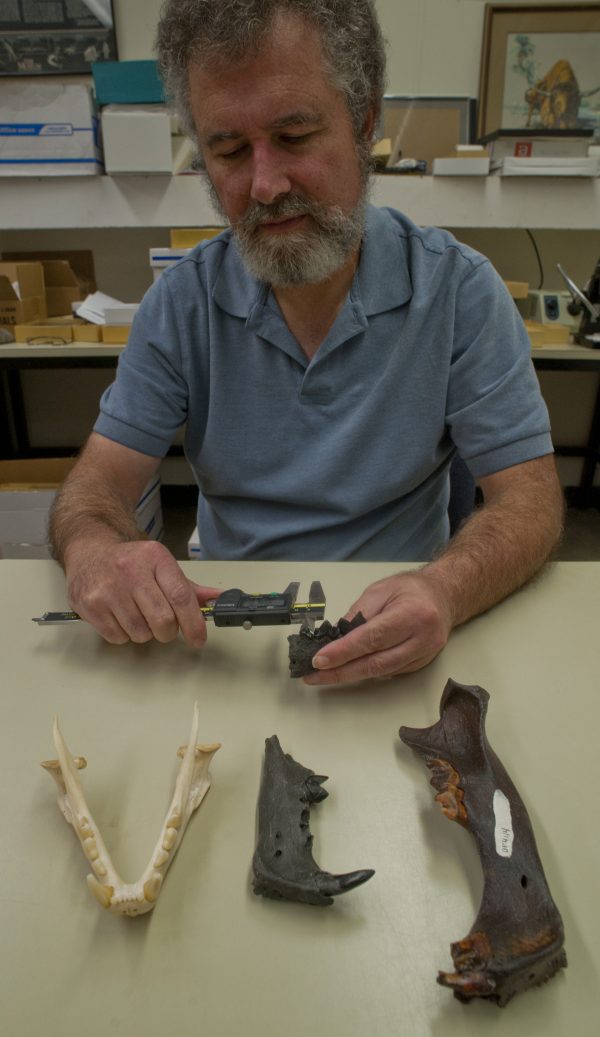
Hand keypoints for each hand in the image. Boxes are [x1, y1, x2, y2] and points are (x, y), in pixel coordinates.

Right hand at [65, 538, 219, 647]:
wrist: (90, 553)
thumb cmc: (130, 562)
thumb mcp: (160, 565)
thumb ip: (188, 587)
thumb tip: (217, 600)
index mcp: (155, 558)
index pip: (181, 596)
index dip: (194, 623)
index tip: (199, 639)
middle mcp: (131, 571)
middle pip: (163, 620)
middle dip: (168, 631)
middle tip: (164, 625)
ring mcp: (108, 589)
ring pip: (141, 633)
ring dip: (145, 632)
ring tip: (137, 614)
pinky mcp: (90, 605)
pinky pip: (118, 637)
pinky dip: (124, 634)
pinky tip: (120, 616)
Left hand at [303, 570, 452, 685]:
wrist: (445, 596)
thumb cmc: (411, 589)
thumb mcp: (380, 590)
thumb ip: (358, 613)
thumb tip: (335, 637)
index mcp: (412, 614)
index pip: (372, 638)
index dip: (344, 652)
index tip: (319, 660)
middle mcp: (422, 638)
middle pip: (376, 662)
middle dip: (341, 671)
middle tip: (314, 675)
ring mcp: (424, 654)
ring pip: (382, 672)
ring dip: (351, 675)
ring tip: (324, 675)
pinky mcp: (422, 664)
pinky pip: (390, 672)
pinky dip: (367, 672)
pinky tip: (349, 669)